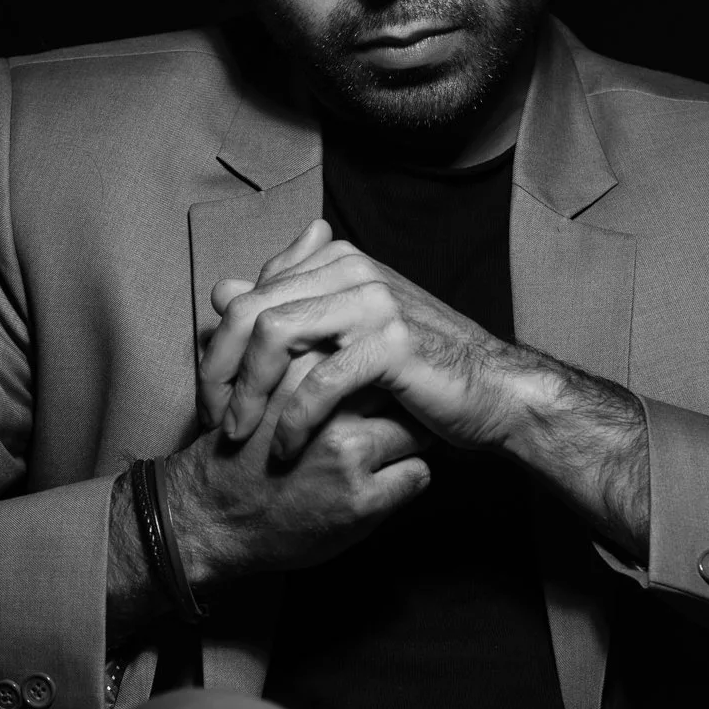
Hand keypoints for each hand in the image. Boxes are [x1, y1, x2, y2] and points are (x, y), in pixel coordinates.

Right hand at [165, 348, 433, 583]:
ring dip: (404, 443)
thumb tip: (245, 286)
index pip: (378, 348)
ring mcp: (349, 453)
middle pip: (402, 388)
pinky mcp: (363, 499)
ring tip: (375, 455)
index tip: (371, 386)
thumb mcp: (257, 386)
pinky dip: (404, 480)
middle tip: (387, 417)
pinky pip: (419, 474)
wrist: (213, 519)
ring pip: (418, 430)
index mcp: (303, 368)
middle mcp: (329, 405)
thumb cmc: (240, 451)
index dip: (379, 369)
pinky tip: (373, 484)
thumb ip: (277, 345)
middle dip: (402, 401)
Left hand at [200, 219, 530, 460]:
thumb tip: (221, 289)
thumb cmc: (416, 367)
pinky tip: (284, 448)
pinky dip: (292, 420)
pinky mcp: (391, 343)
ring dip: (248, 392)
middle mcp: (351, 268)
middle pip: (249, 310)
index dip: (219, 347)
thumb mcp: (346, 332)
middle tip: (215, 418)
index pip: (249, 294)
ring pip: (274, 335)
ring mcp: (372, 302)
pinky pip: (319, 381)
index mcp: (336, 260)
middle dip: (220, 370)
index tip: (214, 395)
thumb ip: (288, 307)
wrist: (494, 390)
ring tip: (240, 434)